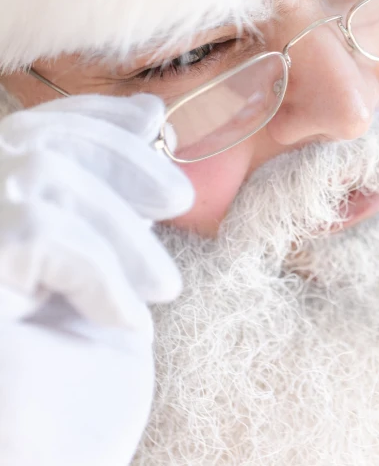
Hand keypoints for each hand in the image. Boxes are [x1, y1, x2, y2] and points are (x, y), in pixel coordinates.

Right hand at [0, 94, 193, 465]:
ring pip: (44, 184)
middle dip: (119, 160)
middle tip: (178, 200)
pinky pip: (42, 240)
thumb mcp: (108, 269)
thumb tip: (149, 117)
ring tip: (162, 288)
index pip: (33, 132)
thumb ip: (114, 196)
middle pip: (38, 146)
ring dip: (120, 233)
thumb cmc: (75, 379)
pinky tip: (126, 322)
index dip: (92, 115)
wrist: (53, 463)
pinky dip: (100, 276)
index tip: (153, 118)